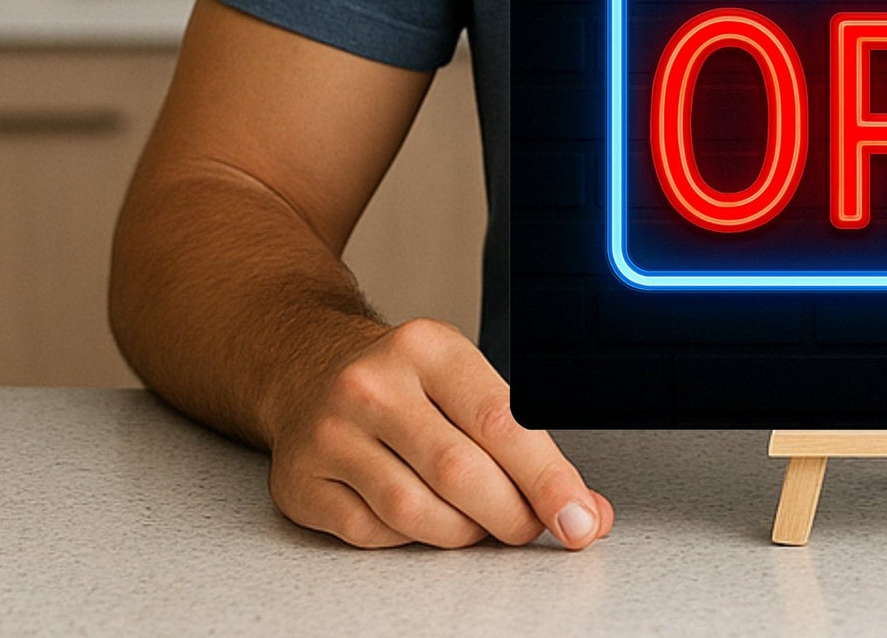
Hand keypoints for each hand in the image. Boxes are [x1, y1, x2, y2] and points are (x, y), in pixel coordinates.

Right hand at [266, 316, 613, 550]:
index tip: (580, 517)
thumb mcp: (462, 379)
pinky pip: (372, 534)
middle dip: (511, 514)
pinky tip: (421, 517)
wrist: (307, 369)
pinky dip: (409, 539)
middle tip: (534, 529)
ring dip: (463, 532)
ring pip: (415, 511)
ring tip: (480, 524)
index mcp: (429, 347)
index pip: (501, 419)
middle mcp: (375, 385)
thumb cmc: (402, 380)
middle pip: (460, 471)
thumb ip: (520, 440)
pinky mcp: (302, 483)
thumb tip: (584, 508)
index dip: (547, 477)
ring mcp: (332, 434)